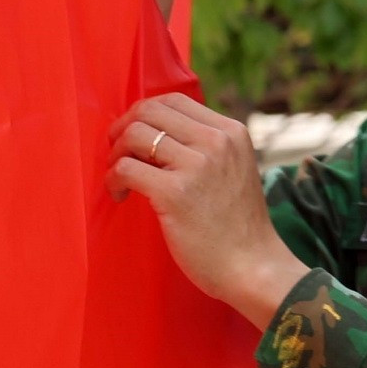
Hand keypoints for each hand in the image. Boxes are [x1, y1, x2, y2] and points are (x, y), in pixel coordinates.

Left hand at [107, 92, 308, 324]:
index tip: (133, 136)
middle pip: (149, 110)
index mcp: (231, 131)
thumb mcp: (234, 169)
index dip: (144, 114)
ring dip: (115, 155)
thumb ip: (206, 147)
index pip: (174, 100)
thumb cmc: (237, 226)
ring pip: (134, 135)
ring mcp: (196, 165)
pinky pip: (126, 168)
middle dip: (123, 129)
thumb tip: (156, 132)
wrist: (253, 267)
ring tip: (119, 178)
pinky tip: (120, 195)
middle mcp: (216, 141)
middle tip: (116, 153)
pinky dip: (113, 179)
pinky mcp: (175, 193)